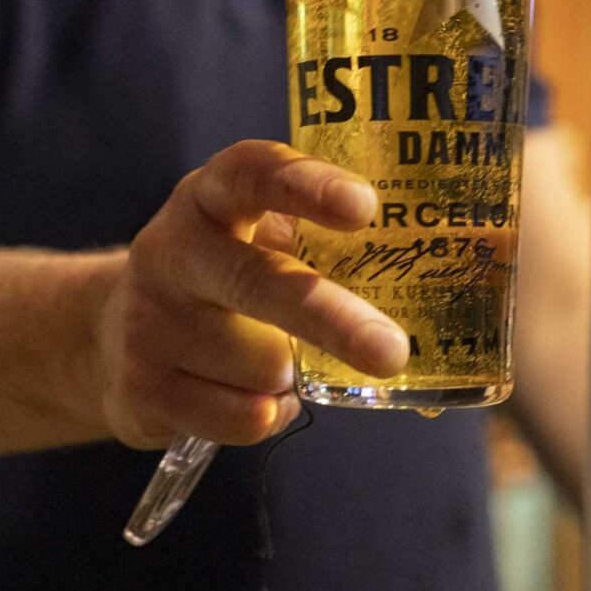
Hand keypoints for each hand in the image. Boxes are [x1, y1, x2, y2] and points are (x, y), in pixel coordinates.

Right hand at [97, 139, 408, 448]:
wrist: (114, 337)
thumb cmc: (231, 281)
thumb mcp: (267, 242)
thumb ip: (335, 249)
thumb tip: (477, 271)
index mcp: (213, 196)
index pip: (255, 173)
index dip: (308, 186)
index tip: (365, 207)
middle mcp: (173, 248)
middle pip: (258, 281)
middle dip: (331, 319)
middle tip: (392, 351)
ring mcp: (149, 318)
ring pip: (262, 365)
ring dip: (293, 376)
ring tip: (276, 360)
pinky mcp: (141, 386)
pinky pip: (242, 417)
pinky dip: (267, 415)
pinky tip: (250, 396)